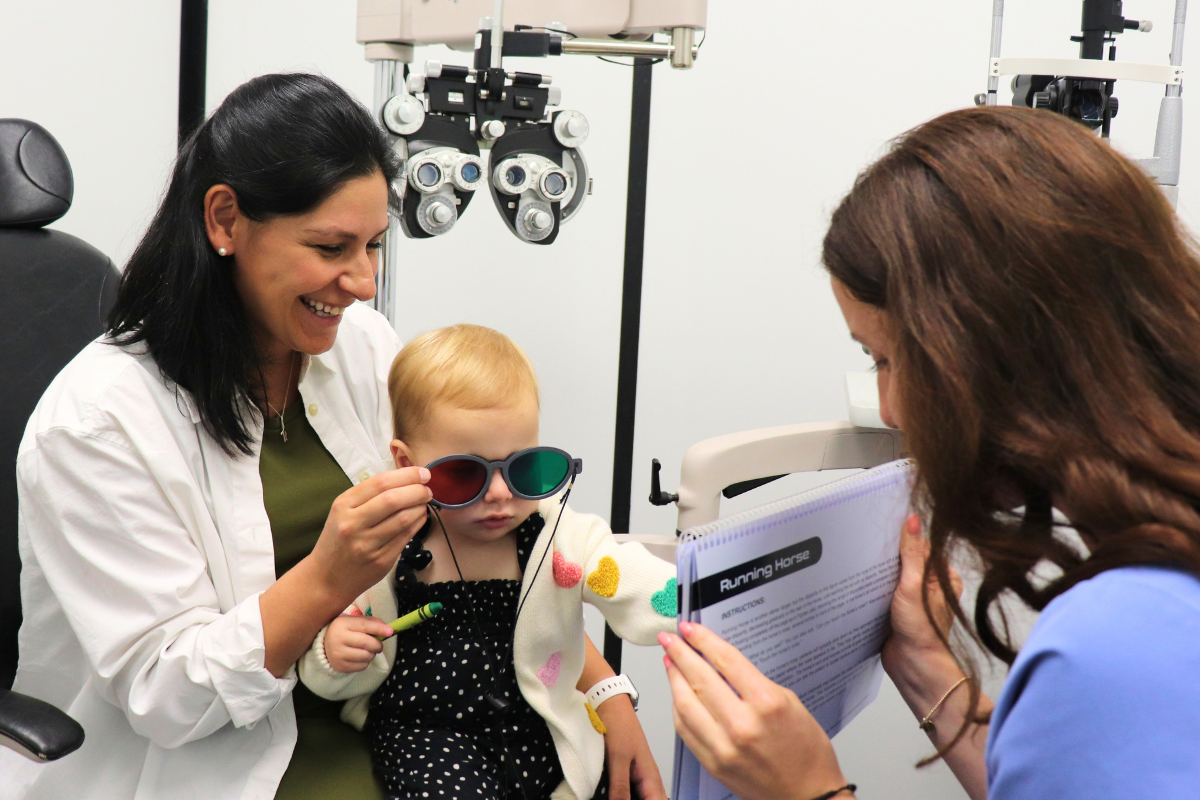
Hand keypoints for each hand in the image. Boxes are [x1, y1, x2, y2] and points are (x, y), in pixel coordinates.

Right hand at [309, 467, 430, 603]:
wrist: (326, 578)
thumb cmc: (337, 539)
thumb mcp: (342, 511)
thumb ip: (369, 495)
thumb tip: (406, 479)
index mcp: (343, 505)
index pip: (380, 483)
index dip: (407, 475)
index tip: (423, 473)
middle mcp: (353, 523)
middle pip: (393, 500)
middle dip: (417, 491)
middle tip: (427, 489)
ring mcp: (368, 544)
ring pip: (403, 518)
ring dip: (420, 507)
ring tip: (424, 502)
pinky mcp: (381, 560)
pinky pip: (406, 536)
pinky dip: (418, 523)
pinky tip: (420, 517)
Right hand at [324, 614, 393, 672]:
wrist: (325, 646)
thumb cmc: (345, 631)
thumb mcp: (354, 622)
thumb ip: (371, 623)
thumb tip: (387, 629)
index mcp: (342, 623)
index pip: (364, 626)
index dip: (379, 629)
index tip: (391, 631)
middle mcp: (338, 638)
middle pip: (366, 643)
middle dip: (378, 645)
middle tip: (379, 645)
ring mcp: (338, 654)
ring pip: (366, 656)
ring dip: (372, 654)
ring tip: (367, 650)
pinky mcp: (340, 666)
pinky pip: (362, 666)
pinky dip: (365, 662)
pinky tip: (360, 657)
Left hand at [593, 695, 666, 799]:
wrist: (607, 703)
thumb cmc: (618, 725)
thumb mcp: (618, 757)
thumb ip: (620, 786)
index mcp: (651, 779)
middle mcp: (646, 781)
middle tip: (613, 797)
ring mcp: (635, 778)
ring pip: (636, 798)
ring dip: (624, 799)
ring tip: (608, 794)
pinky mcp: (623, 774)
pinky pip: (626, 793)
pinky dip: (619, 796)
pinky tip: (606, 794)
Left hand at [661, 623, 845, 799]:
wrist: (808, 797)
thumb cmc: (806, 752)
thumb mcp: (790, 702)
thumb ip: (754, 682)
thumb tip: (722, 664)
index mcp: (766, 704)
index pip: (725, 660)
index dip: (703, 639)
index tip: (690, 628)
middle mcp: (742, 725)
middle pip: (699, 678)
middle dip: (679, 653)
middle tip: (669, 639)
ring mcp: (724, 747)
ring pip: (684, 704)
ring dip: (673, 679)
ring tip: (669, 662)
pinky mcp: (713, 764)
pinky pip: (685, 730)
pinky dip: (677, 708)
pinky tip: (677, 695)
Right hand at [880, 515, 963, 685]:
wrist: (914, 666)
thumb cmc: (923, 632)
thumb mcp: (915, 586)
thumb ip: (912, 553)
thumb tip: (912, 522)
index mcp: (943, 577)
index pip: (922, 546)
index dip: (904, 539)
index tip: (887, 533)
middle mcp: (930, 587)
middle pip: (906, 559)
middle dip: (890, 557)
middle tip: (873, 553)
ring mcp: (914, 598)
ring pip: (894, 575)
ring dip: (881, 573)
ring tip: (868, 570)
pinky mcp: (898, 608)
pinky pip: (885, 590)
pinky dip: (875, 587)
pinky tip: (866, 586)